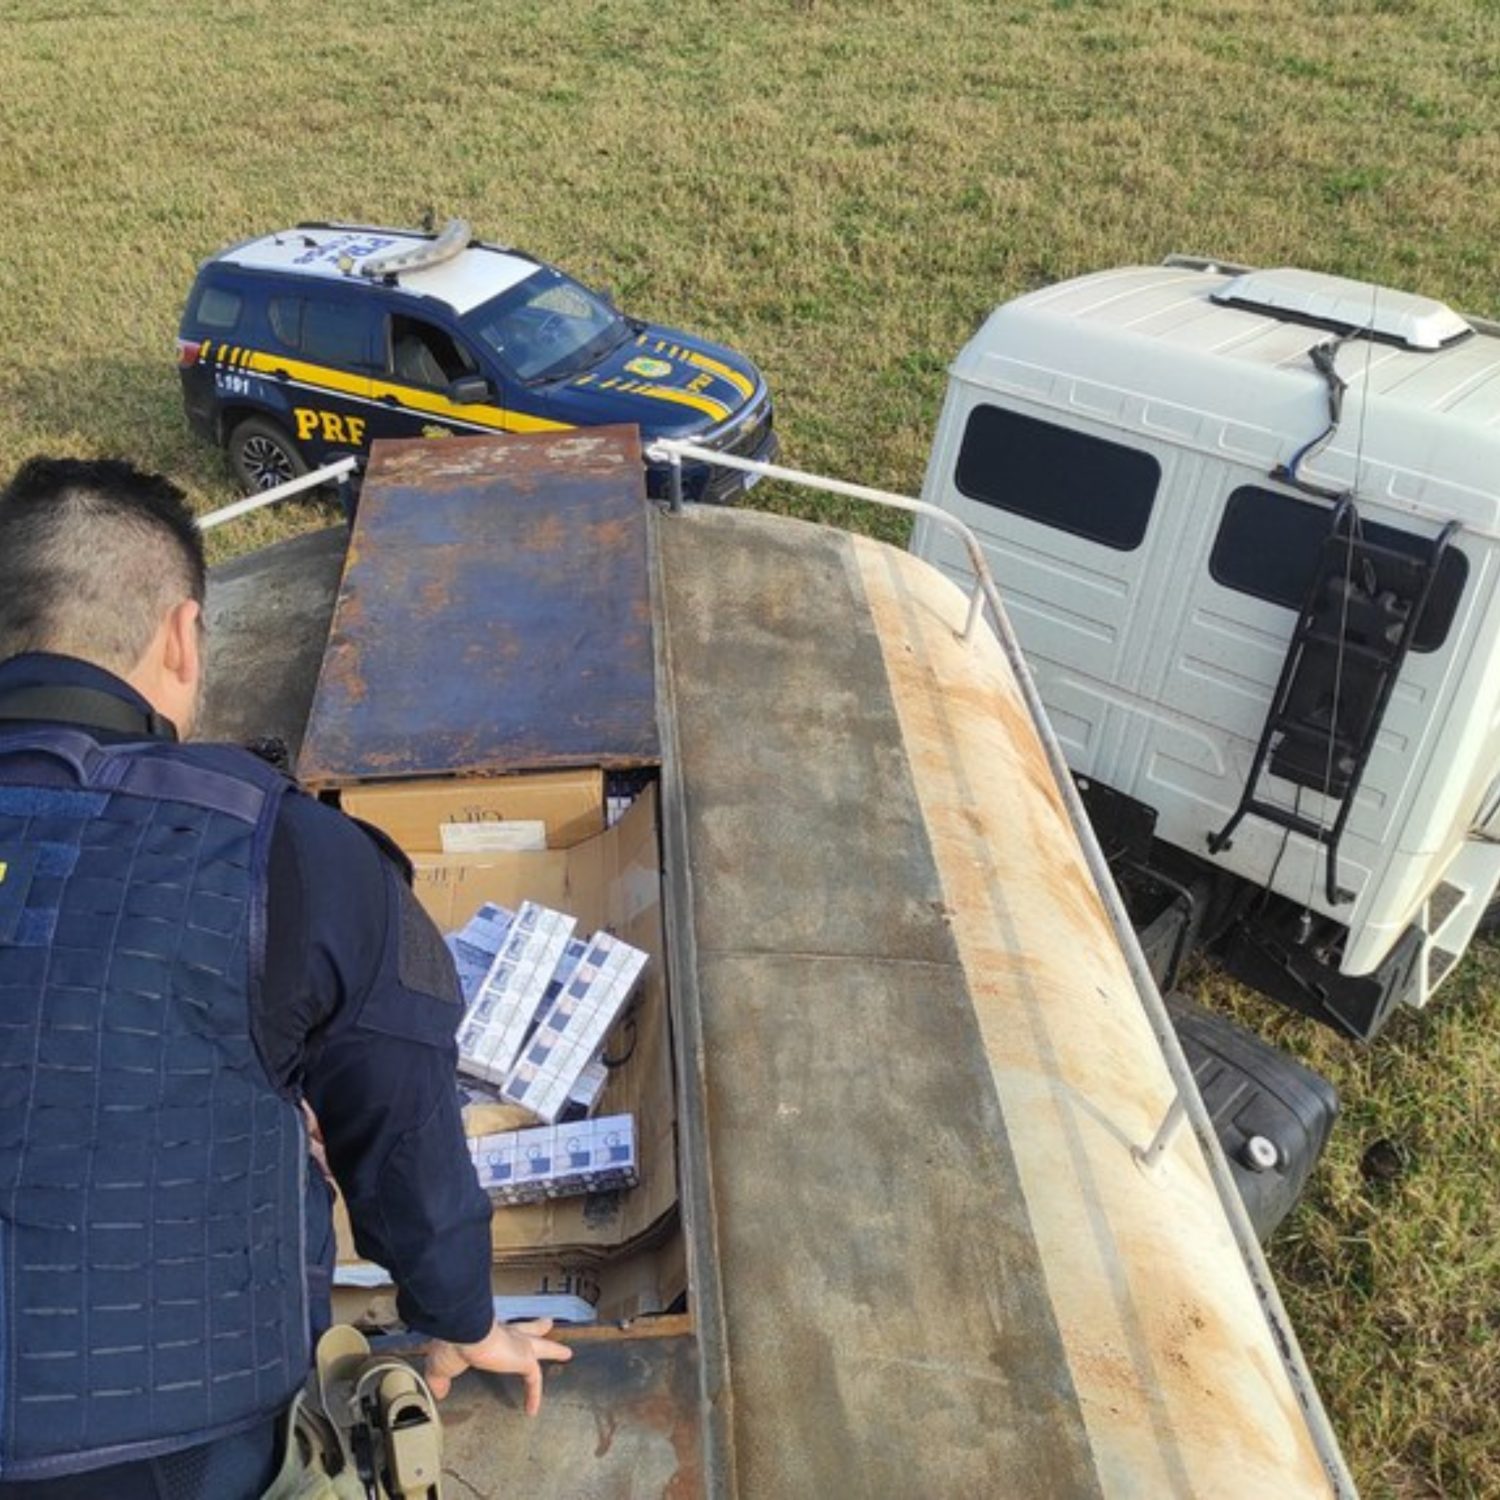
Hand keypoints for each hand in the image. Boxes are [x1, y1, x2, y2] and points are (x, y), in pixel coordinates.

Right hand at [424, 1318, 573, 1413]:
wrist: (465, 1333)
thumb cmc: (451, 1344)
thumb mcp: (441, 1365)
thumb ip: (441, 1378)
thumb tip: (439, 1391)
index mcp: (484, 1331)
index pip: (496, 1331)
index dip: (500, 1333)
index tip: (502, 1334)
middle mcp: (504, 1333)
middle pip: (525, 1328)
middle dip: (537, 1327)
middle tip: (547, 1324)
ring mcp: (517, 1344)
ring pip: (541, 1347)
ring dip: (554, 1350)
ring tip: (567, 1353)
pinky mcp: (525, 1358)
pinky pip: (534, 1379)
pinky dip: (534, 1395)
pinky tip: (533, 1410)